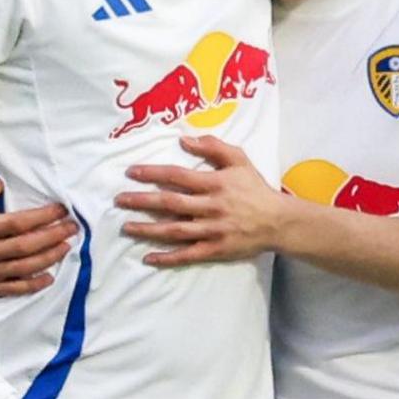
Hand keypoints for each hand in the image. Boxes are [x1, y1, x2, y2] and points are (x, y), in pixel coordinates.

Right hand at [0, 179, 74, 297]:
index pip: (17, 223)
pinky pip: (14, 288)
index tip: (61, 209)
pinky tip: (49, 277)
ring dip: (49, 258)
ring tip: (66, 246)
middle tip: (72, 228)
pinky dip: (33, 285)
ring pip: (24, 267)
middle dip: (53, 236)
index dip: (42, 217)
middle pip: (25, 246)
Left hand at [116, 136, 285, 265]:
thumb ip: (214, 147)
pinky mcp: (216, 249)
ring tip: (127, 227)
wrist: (279, 221)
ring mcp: (213, 230)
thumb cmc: (255, 189)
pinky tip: (149, 258)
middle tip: (119, 200)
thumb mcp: (240, 160)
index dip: (153, 174)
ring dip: (149, 229)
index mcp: (216, 184)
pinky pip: (188, 254)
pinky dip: (168, 257)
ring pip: (175, 230)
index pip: (179, 176)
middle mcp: (212, 207)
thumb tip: (184, 140)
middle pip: (171, 203)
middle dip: (142, 201)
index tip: (131, 173)